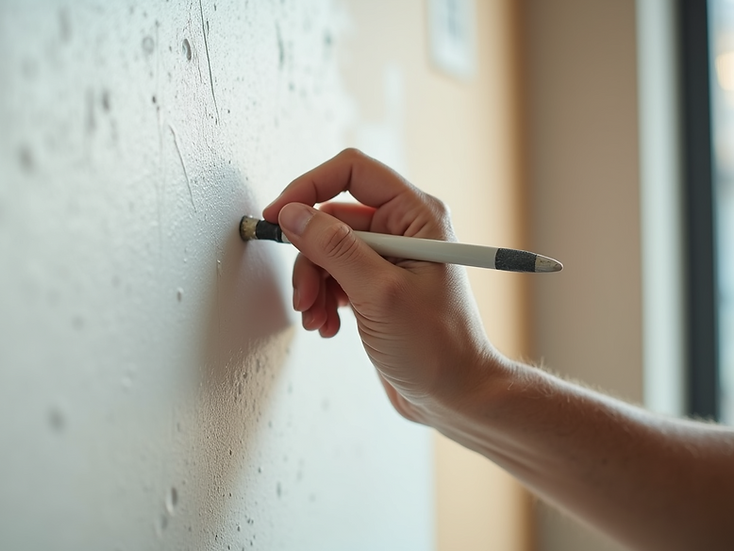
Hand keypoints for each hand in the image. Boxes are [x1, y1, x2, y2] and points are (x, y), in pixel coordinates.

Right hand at [263, 149, 504, 422]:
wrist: (455, 396)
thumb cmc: (437, 348)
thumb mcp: (379, 293)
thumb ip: (333, 248)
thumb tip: (294, 214)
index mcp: (416, 215)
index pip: (351, 171)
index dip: (309, 187)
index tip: (278, 216)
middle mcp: (403, 229)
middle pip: (331, 217)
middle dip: (310, 257)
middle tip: (304, 297)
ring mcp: (389, 258)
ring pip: (326, 249)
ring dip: (313, 285)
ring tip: (318, 319)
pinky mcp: (376, 285)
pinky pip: (333, 276)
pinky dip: (323, 299)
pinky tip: (329, 326)